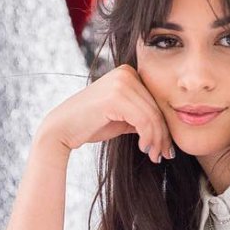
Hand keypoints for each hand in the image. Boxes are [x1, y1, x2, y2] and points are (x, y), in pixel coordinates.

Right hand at [39, 64, 173, 163]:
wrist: (61, 129)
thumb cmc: (91, 124)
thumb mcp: (123, 117)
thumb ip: (142, 115)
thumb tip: (168, 128)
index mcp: (129, 72)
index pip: (156, 101)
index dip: (165, 125)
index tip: (167, 147)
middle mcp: (126, 72)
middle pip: (157, 108)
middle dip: (164, 135)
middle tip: (165, 155)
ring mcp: (121, 82)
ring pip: (152, 116)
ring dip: (157, 140)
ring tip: (155, 156)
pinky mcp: (116, 96)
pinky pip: (143, 120)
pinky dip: (148, 137)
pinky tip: (144, 149)